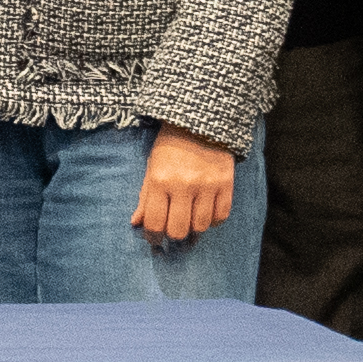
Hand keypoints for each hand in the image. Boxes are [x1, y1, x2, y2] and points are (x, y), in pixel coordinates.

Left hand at [132, 126, 239, 243]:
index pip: (155, 223)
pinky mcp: (226, 183)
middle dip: (174, 235)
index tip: (154, 239)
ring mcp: (207, 185)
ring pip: (201, 226)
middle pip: (178, 230)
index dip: (153, 237)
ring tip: (190, 219)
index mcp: (159, 181)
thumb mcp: (151, 168)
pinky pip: (221, 216)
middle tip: (173, 230)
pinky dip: (213, 220)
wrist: (200, 122)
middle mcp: (183, 185)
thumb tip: (136, 224)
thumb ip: (145, 197)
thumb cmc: (170, 147)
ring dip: (194, 228)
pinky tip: (207, 213)